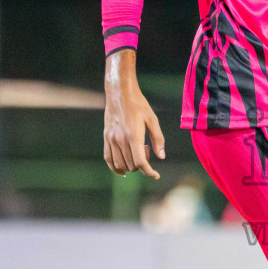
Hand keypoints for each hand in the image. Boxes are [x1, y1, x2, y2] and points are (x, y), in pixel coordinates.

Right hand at [103, 49, 165, 177]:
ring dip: (131, 165)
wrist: (120, 93)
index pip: (140, 162)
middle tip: (148, 148)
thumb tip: (161, 157)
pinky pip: (108, 159)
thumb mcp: (152, 119)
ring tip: (137, 151)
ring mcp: (111, 139)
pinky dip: (115, 167)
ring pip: (120, 164)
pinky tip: (122, 171)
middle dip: (142, 164)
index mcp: (133, 135)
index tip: (156, 175)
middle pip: (131, 165)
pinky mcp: (106, 137)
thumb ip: (158, 139)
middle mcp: (120, 139)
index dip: (149, 172)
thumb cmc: (139, 104)